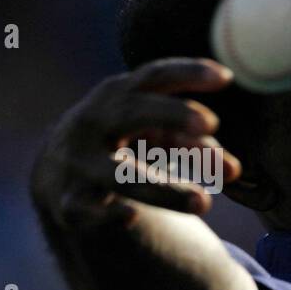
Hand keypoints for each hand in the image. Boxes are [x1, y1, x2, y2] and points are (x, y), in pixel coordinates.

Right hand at [30, 57, 239, 227]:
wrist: (57, 171)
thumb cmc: (127, 142)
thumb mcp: (158, 132)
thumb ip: (197, 144)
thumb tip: (233, 170)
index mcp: (119, 97)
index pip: (154, 78)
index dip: (187, 73)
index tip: (225, 77)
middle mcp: (95, 124)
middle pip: (131, 111)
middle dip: (171, 114)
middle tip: (211, 123)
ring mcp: (80, 164)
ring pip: (120, 174)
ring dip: (163, 188)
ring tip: (204, 202)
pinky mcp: (72, 204)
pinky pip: (88, 211)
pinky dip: (107, 215)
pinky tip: (131, 216)